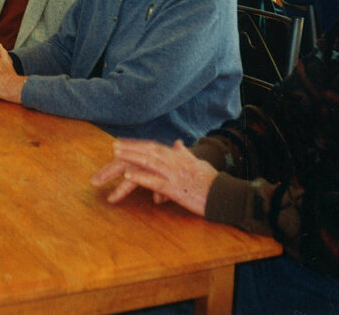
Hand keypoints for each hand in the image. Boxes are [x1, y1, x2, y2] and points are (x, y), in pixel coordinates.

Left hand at [90, 139, 217, 216]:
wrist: (224, 195)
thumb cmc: (211, 181)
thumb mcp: (197, 163)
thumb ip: (185, 153)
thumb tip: (177, 143)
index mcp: (177, 157)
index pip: (152, 147)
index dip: (136, 145)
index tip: (122, 144)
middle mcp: (174, 162)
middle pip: (148, 152)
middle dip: (130, 149)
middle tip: (114, 146)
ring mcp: (174, 174)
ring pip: (149, 162)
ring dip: (131, 157)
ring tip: (116, 154)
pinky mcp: (175, 188)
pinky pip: (155, 181)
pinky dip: (141, 177)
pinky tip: (128, 175)